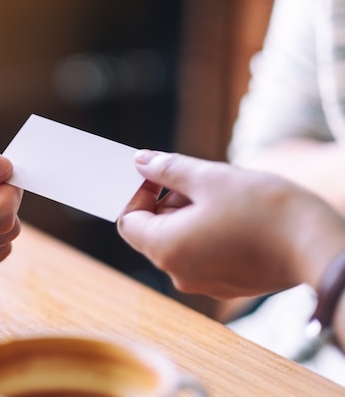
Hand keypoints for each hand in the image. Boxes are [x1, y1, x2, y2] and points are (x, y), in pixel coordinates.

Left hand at [117, 150, 344, 298]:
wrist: (319, 247)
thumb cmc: (264, 210)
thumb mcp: (210, 178)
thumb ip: (169, 169)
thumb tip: (141, 162)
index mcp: (166, 249)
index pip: (128, 221)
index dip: (137, 195)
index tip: (159, 176)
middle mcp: (178, 273)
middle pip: (153, 231)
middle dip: (168, 201)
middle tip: (198, 181)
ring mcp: (202, 283)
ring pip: (179, 241)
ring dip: (190, 214)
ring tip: (223, 196)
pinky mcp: (226, 283)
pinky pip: (202, 253)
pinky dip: (207, 232)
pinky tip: (236, 216)